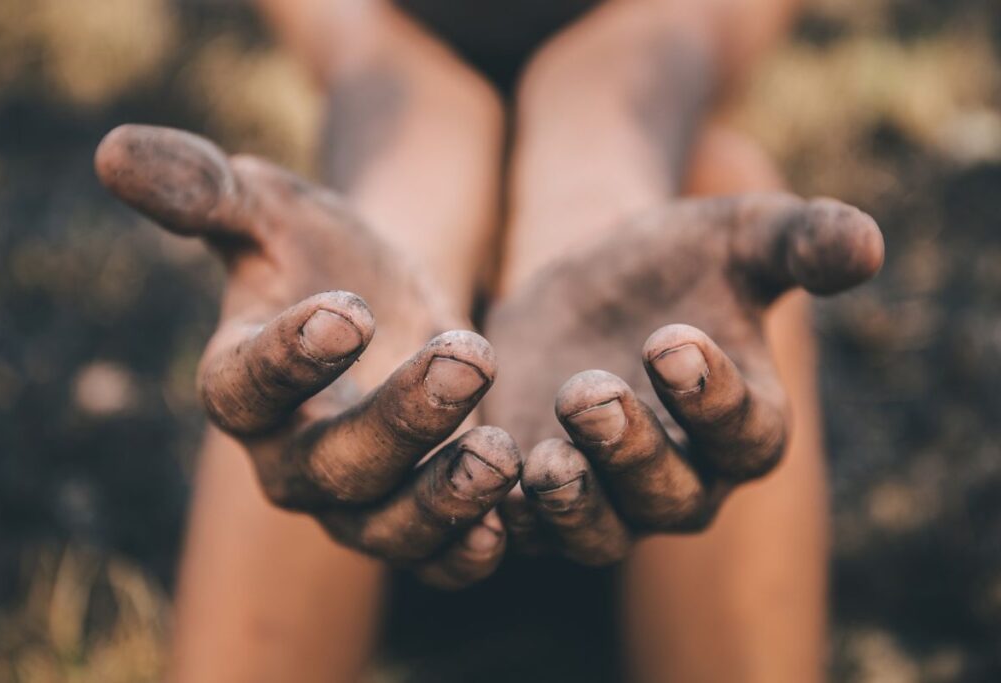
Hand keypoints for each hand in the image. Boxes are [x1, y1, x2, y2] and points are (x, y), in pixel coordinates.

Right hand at [96, 125, 518, 587]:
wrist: (390, 300)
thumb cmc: (320, 254)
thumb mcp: (271, 210)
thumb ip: (204, 189)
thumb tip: (112, 149)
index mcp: (241, 383)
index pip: (245, 387)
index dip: (290, 357)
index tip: (348, 310)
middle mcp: (291, 455)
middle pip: (332, 467)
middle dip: (399, 421)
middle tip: (466, 359)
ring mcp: (357, 495)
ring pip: (385, 527)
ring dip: (442, 501)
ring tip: (500, 455)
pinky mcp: (418, 512)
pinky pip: (435, 557)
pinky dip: (466, 550)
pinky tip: (507, 522)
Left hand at [485, 193, 883, 563]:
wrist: (591, 283)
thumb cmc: (680, 262)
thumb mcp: (741, 236)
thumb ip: (804, 242)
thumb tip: (869, 245)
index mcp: (742, 422)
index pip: (745, 434)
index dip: (712, 395)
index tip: (671, 339)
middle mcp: (681, 478)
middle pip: (670, 497)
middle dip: (632, 453)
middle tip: (592, 392)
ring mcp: (606, 496)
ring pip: (596, 532)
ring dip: (570, 503)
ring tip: (542, 455)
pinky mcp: (535, 495)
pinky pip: (522, 530)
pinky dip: (500, 519)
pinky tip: (473, 477)